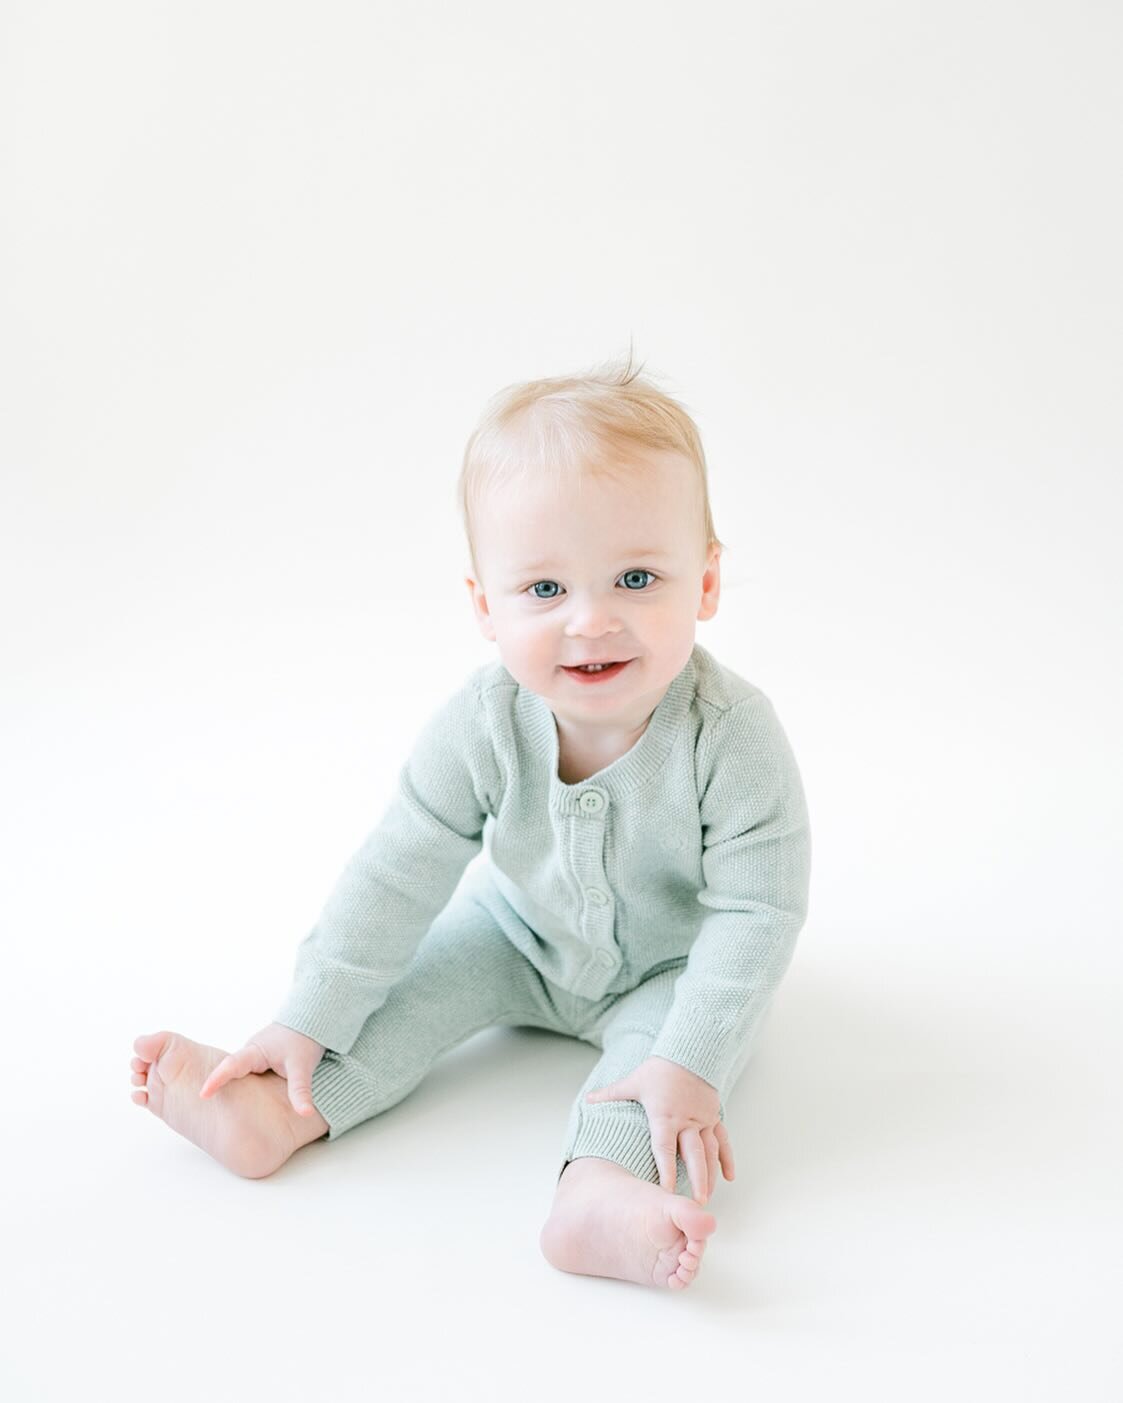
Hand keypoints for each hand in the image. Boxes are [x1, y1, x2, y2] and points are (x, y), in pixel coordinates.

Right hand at [198, 1022, 325, 1116]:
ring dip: (224, 1088)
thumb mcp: (302, 1066)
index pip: (232, 1066)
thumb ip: (300, 1090)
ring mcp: (252, 1060)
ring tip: (204, 1106)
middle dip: (212, 1084)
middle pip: (227, 1072)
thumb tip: (305, 1113)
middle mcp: (249, 1055)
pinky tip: (230, 1104)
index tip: (203, 1094)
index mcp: (256, 1052)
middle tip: (193, 1103)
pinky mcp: (257, 1065)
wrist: (309, 1022)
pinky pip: (243, 1077)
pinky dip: (237, 1087)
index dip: (217, 1080)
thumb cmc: (304, 1040)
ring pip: (236, 1076)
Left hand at [585, 1055, 734, 1203]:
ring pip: (709, 1151)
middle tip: (697, 1204)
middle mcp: (686, 1121)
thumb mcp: (633, 1082)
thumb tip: (588, 1098)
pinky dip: (727, 1158)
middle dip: (696, 1180)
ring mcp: (702, 1119)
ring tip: (707, 1197)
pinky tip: (730, 1177)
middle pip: (693, 1156)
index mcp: (664, 1116)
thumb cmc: (659, 1069)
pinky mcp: (714, 1115)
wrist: (689, 1051)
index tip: (666, 1192)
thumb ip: (610, 1093)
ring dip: (711, 1175)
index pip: (664, 1149)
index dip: (665, 1171)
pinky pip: (723, 1139)